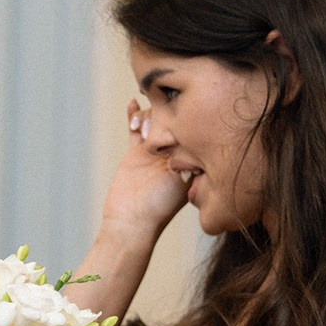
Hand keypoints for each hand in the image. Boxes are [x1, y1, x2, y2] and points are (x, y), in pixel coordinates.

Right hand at [99, 97, 190, 243]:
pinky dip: (133, 115)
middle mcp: (176, 151)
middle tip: (160, 119)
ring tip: (143, 127)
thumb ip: (187, 157)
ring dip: (149, 117)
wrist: (131, 222)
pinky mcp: (135, 152)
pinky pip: (135, 129)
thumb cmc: (159, 208)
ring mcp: (155, 150)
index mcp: (192, 157)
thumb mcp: (182, 180)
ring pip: (155, 121)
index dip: (189, 118)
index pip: (194, 127)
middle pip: (175, 119)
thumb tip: (194, 132)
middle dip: (168, 113)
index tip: (184, 116)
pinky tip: (132, 103)